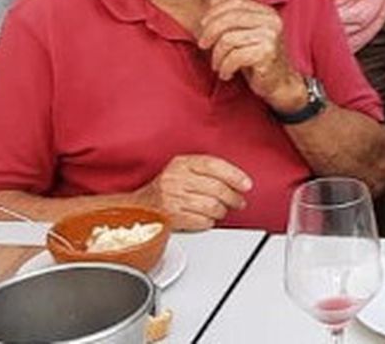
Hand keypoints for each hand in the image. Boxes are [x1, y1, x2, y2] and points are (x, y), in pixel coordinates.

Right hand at [135, 154, 252, 229]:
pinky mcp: (170, 217)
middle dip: (233, 197)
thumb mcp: (183, 169)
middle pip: (216, 187)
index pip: (214, 165)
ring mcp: (171, 198)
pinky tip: (207, 219)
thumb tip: (238, 180)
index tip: (246, 184)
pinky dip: (209, 222)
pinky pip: (200, 221)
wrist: (138, 206)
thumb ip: (207, 170)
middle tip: (239, 201)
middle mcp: (175, 179)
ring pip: (211, 206)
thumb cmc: (166, 188)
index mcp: (181, 163)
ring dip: (222, 211)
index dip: (234, 175)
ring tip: (222, 210)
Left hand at [196, 0, 300, 107]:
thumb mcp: (246, 33)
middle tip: (202, 45)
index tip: (202, 25)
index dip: (214, 12)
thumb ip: (233, 16)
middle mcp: (271, 21)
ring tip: (217, 65)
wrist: (280, 83)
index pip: (235, 2)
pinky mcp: (267, 53)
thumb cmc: (259, 58)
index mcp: (267, 12)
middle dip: (210, 32)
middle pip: (230, 18)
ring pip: (228, 39)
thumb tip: (212, 0)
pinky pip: (234, 57)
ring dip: (217, 55)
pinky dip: (225, 67)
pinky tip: (226, 74)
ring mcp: (271, 36)